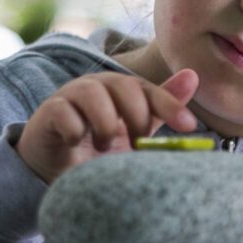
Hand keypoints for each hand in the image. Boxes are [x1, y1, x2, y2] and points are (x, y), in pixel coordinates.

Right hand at [17, 69, 198, 183]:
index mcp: (119, 89)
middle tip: (137, 143)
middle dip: (136, 116)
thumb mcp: (134, 130)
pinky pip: (64, 112)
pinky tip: (76, 143)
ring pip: (92, 94)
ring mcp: (70, 96)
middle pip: (123, 85)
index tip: (188, 126)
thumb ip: (160, 108)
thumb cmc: (97, 146)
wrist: (56, 167)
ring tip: (103, 145)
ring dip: (105, 124)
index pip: (148, 89)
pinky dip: (75, 130)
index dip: (170, 104)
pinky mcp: (49, 112)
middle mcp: (96, 86)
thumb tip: (193, 76)